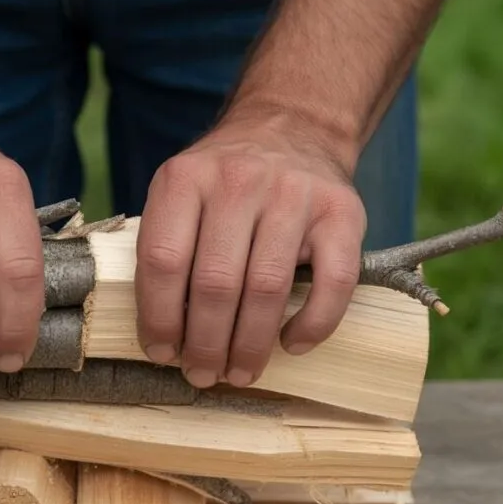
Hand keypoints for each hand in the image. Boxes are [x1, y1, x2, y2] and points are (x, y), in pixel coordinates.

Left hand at [134, 112, 366, 388]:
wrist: (291, 129)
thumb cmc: (224, 183)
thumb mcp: (180, 195)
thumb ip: (166, 249)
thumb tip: (163, 336)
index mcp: (185, 179)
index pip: (164, 261)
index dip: (160, 318)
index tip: (163, 353)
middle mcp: (239, 180)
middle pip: (215, 283)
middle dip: (205, 343)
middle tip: (202, 374)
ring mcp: (295, 194)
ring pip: (267, 289)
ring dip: (250, 345)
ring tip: (239, 373)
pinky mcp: (342, 213)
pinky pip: (332, 283)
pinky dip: (312, 324)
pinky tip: (292, 345)